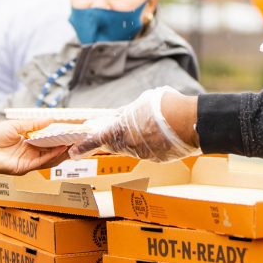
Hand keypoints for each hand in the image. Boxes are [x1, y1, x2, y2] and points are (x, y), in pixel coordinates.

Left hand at [0, 119, 70, 174]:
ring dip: (63, 151)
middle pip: (52, 150)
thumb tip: (51, 120)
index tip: (72, 131)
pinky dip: (52, 156)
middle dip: (66, 145)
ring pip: (50, 158)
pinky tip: (62, 148)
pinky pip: (41, 162)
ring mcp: (27, 162)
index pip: (48, 141)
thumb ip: (33, 124)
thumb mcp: (16, 126)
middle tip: (79, 138)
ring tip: (75, 143)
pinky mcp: (23, 168)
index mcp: (27, 142)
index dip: (60, 137)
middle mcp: (29, 153)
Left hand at [70, 87, 197, 161]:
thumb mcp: (140, 102)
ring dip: (134, 138)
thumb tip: (119, 117)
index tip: (72, 152)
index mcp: (121, 129)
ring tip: (146, 125)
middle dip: (110, 138)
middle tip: (108, 131)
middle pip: (114, 144)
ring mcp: (143, 154)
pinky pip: (148, 151)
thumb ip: (126, 112)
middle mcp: (129, 146)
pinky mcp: (157, 159)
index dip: (83, 146)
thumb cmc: (164, 107)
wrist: (190, 122)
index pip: (96, 139)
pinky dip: (150, 143)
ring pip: (132, 148)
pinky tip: (161, 133)